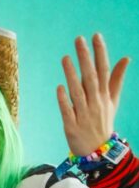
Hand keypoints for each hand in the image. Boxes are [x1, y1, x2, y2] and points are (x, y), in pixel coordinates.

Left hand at [57, 33, 129, 155]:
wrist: (98, 152)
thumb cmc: (102, 123)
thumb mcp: (112, 101)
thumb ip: (116, 80)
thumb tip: (126, 58)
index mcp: (104, 96)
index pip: (104, 70)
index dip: (100, 53)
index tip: (96, 36)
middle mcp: (95, 104)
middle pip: (91, 78)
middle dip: (86, 58)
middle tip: (79, 40)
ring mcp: (84, 115)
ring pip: (78, 92)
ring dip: (72, 75)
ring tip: (65, 58)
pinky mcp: (72, 127)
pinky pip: (68, 112)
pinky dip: (64, 100)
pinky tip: (59, 87)